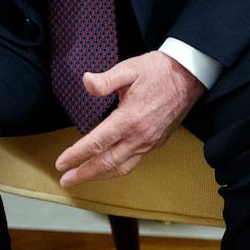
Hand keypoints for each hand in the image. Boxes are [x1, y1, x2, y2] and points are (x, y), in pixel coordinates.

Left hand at [54, 51, 204, 185]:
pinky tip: (108, 168)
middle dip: (84, 173)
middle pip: (107, 162)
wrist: (189, 76)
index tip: (61, 162)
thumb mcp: (129, 68)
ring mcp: (149, 142)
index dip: (77, 155)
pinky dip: (117, 169)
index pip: (97, 143)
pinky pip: (134, 162)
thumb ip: (105, 79)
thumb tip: (86, 82)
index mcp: (129, 119)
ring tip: (82, 179)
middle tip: (65, 180)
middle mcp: (139, 136)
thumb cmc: (158, 70)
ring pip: (121, 167)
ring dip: (100, 176)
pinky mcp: (157, 142)